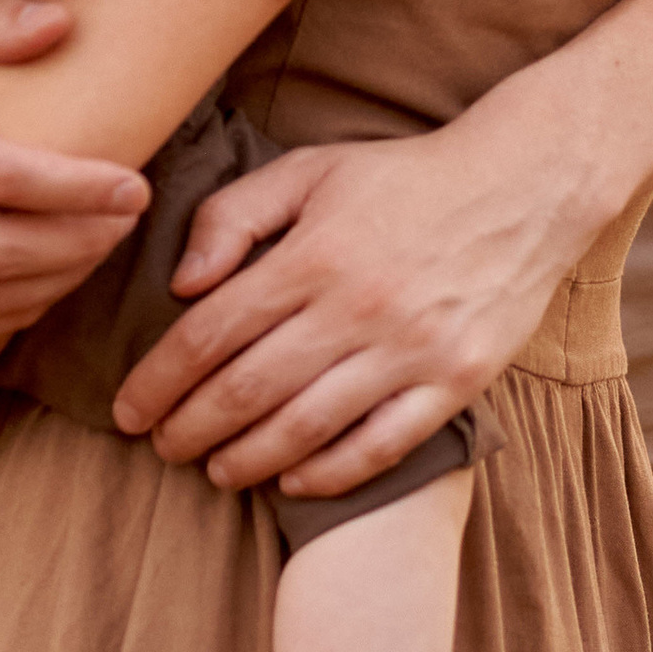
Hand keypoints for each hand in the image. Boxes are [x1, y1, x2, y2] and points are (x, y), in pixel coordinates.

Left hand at [110, 118, 582, 496]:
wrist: (523, 187)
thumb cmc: (403, 179)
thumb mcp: (311, 170)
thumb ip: (234, 215)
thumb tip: (182, 284)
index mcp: (314, 253)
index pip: (210, 333)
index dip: (159, 380)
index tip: (129, 410)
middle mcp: (358, 306)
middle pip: (248, 389)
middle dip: (190, 428)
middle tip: (162, 448)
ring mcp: (411, 349)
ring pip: (306, 427)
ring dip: (248, 459)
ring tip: (215, 471)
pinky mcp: (455, 380)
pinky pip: (380, 446)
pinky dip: (330, 473)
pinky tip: (292, 481)